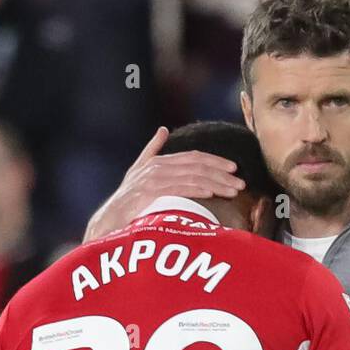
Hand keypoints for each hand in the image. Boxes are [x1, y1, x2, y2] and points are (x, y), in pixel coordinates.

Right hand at [83, 126, 243, 241]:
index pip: (193, 157)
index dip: (215, 161)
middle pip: (197, 165)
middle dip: (222, 173)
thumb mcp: (138, 172)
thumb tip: (163, 130)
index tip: (234, 168)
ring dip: (216, 183)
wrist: (108, 220)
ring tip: (234, 191)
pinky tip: (213, 193)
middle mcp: (156, 166)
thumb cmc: (126, 201)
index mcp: (158, 161)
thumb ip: (152, 151)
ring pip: (192, 176)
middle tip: (241, 182)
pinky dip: (198, 189)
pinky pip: (180, 188)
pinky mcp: (150, 192)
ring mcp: (153, 179)